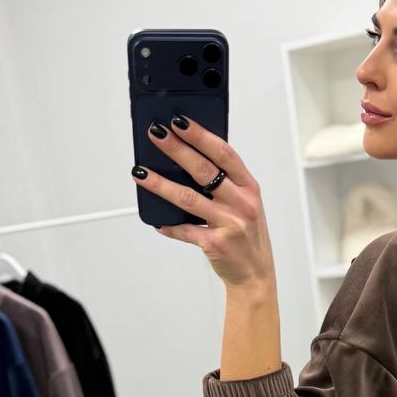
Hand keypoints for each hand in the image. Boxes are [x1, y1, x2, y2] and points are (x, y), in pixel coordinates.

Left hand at [131, 116, 276, 291]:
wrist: (255, 275)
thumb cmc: (247, 236)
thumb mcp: (246, 204)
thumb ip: (226, 184)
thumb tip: (187, 160)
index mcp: (250, 188)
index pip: (224, 153)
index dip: (200, 135)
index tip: (180, 122)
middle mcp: (242, 204)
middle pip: (204, 170)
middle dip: (176, 149)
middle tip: (156, 135)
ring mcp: (229, 224)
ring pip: (188, 198)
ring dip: (160, 184)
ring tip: (141, 172)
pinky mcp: (215, 244)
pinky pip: (184, 230)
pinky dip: (168, 224)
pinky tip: (156, 219)